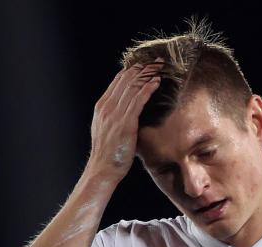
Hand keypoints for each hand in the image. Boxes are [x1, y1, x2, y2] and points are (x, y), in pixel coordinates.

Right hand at [87, 57, 163, 180]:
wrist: (103, 169)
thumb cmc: (109, 154)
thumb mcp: (107, 131)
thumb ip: (115, 118)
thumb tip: (127, 112)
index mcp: (102, 107)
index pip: (117, 82)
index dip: (132, 71)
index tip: (145, 65)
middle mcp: (107, 107)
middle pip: (125, 80)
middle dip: (142, 68)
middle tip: (156, 61)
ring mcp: (115, 114)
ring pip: (132, 87)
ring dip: (148, 75)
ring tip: (160, 67)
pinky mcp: (125, 122)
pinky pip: (138, 101)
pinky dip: (148, 89)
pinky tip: (157, 82)